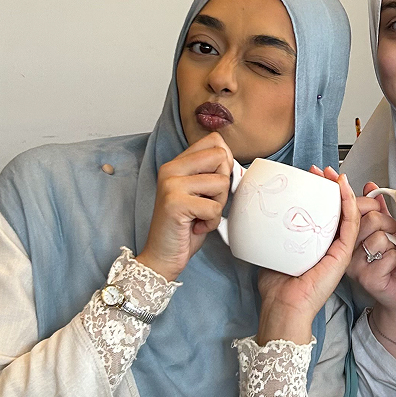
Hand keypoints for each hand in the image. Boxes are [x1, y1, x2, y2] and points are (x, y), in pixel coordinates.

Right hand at [136, 133, 233, 282]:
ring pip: (221, 183)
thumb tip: (232, 161)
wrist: (162, 256)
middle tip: (206, 203)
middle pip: (221, 157)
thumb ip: (210, 173)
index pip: (214, 140)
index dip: (224, 163)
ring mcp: (171, 185)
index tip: (213, 185)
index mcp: (177, 163)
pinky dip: (211, 223)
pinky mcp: (175, 203)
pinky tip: (196, 226)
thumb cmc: (185, 227)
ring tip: (199, 216)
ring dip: (218, 206)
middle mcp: (171, 169)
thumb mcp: (199, 193)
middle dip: (224, 185)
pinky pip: (214, 207)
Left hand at [257, 171, 359, 343]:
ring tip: (333, 175)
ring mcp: (338, 249)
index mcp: (316, 244)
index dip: (319, 192)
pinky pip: (350, 224)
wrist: (284, 305)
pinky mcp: (343, 253)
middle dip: (331, 186)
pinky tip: (344, 190)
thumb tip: (255, 217)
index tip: (309, 176)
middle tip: (321, 171)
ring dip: (342, 191)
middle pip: (337, 210)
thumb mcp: (273, 251)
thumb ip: (271, 235)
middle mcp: (329, 245)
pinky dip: (349, 204)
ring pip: (347, 213)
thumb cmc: (277, 287)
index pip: (323, 213)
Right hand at [343, 180, 395, 323]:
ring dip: (395, 244)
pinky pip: (389, 256)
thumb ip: (378, 210)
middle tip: (393, 233)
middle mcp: (346, 251)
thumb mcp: (386, 231)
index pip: (351, 208)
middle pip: (368, 220)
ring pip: (379, 237)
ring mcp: (355, 266)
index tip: (374, 203)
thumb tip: (370, 186)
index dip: (364, 200)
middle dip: (387, 223)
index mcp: (346, 236)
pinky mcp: (368, 278)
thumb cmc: (393, 264)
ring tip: (394, 253)